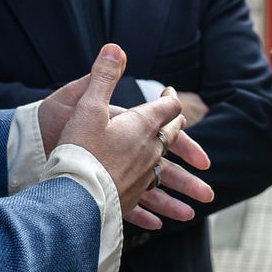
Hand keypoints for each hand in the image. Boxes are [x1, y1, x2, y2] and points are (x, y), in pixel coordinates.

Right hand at [55, 46, 213, 222]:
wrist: (70, 191)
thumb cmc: (77, 147)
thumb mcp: (86, 105)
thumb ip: (102, 76)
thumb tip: (115, 48)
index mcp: (141, 125)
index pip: (167, 108)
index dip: (170, 99)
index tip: (170, 93)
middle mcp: (147, 152)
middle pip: (173, 141)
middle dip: (186, 143)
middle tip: (197, 149)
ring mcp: (139, 177)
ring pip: (166, 180)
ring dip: (183, 190)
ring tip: (201, 203)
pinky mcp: (126, 199)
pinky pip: (144, 204)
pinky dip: (152, 211)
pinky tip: (159, 223)